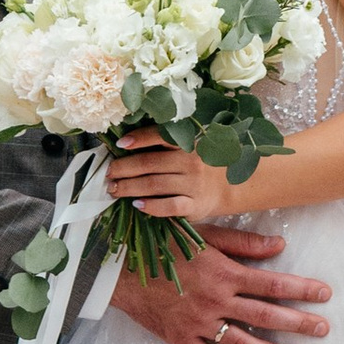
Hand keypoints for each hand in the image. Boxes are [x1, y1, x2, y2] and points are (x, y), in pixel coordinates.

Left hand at [103, 122, 239, 220]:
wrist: (234, 185)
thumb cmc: (203, 164)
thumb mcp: (191, 146)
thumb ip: (167, 144)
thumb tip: (128, 144)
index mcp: (188, 143)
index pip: (160, 137)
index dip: (138, 138)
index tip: (120, 144)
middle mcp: (190, 162)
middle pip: (150, 163)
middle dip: (124, 168)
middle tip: (109, 173)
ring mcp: (192, 185)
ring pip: (154, 184)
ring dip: (130, 187)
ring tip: (114, 189)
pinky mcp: (194, 205)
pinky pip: (170, 206)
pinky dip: (152, 206)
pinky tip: (137, 205)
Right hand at [110, 227, 329, 343]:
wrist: (118, 269)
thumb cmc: (161, 245)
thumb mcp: (202, 236)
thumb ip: (242, 244)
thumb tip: (280, 246)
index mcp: (222, 272)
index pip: (272, 283)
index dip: (301, 289)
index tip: (325, 294)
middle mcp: (214, 301)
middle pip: (265, 316)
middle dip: (298, 324)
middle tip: (322, 330)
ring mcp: (197, 324)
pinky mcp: (181, 340)